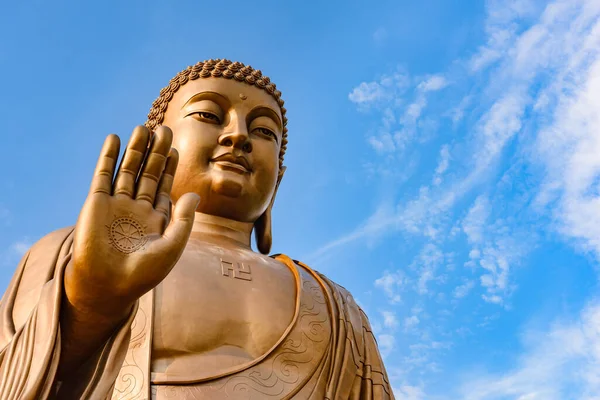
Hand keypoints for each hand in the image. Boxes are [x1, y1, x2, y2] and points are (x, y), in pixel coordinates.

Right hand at [65, 126, 198, 316]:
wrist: (107, 286)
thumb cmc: (142, 273)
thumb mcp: (171, 246)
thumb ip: (184, 220)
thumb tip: (195, 194)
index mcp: (155, 219)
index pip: (164, 187)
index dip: (170, 168)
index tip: (176, 149)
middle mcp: (136, 209)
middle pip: (148, 173)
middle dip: (157, 152)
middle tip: (165, 129)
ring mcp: (116, 204)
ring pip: (128, 170)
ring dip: (136, 149)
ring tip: (144, 127)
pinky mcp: (96, 202)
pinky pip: (103, 174)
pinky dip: (109, 156)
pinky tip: (115, 138)